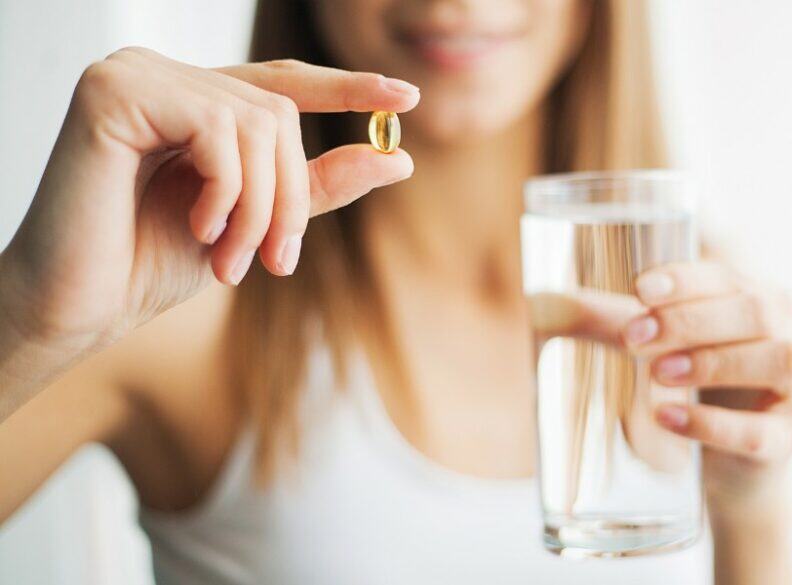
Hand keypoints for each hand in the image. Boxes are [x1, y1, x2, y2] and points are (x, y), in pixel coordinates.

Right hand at [0, 47, 418, 352]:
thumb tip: (397, 159)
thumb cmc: (152, 262)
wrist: (79, 305)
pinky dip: (226, 192)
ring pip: (257, 123)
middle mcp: (163, 75)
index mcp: (192, 99)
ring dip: (261, 208)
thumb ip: (316, 188)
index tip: (405, 97)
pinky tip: (199, 229)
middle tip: (278, 262)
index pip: (282, 83)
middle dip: (290, 197)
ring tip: (232, 259)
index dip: (346, 89)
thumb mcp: (254, 223)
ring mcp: (135, 75)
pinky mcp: (113, 92)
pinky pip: (218, 130)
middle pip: (279, 113)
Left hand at [624, 262, 791, 512]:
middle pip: (755, 313)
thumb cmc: (698, 387)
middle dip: (690, 321)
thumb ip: (618, 322)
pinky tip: (669, 419)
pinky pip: (758, 431)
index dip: (686, 280)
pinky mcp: (787, 440)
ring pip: (775, 362)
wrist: (726, 465)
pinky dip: (710, 423)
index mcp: (762, 301)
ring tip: (658, 373)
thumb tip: (553, 303)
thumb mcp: (662, 347)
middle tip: (634, 338)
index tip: (639, 289)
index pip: (728, 277)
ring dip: (712, 363)